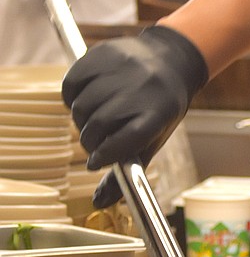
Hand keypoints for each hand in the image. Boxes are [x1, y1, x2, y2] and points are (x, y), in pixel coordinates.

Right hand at [61, 26, 207, 206]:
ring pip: (81, 106)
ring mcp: (122, 68)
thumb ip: (129, 169)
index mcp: (159, 113)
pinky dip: (71, 96)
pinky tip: (84, 98)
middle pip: (97, 124)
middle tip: (94, 141)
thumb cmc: (159, 108)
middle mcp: (142, 88)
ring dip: (81, 119)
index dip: (106, 154)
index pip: (125, 140)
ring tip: (93, 119)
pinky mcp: (103, 53)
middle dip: (90, 140)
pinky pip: (71, 83)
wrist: (171, 60)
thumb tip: (99, 203)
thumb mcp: (153, 138)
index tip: (96, 161)